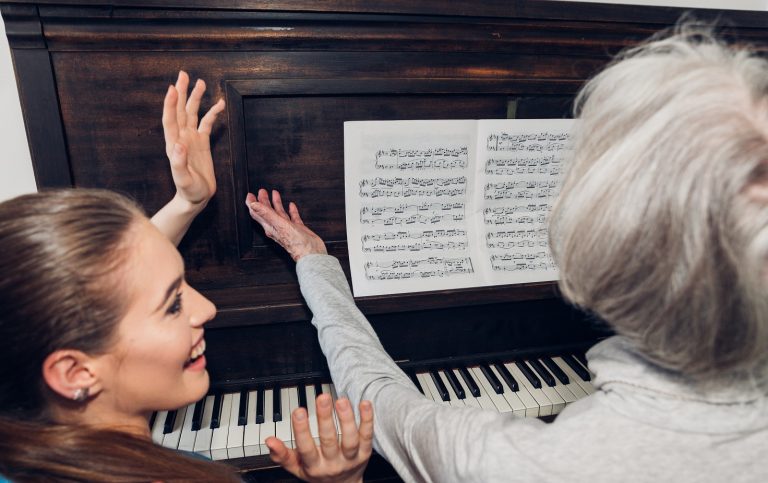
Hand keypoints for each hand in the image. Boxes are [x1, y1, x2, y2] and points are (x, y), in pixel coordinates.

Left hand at [162, 70, 225, 208]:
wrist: (195, 198)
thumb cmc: (188, 191)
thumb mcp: (183, 179)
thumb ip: (179, 163)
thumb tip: (178, 144)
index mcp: (173, 144)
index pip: (170, 119)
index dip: (171, 104)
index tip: (173, 88)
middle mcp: (181, 138)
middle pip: (180, 110)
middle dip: (182, 92)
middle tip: (184, 75)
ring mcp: (191, 139)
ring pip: (192, 113)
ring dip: (195, 98)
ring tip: (201, 83)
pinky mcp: (202, 143)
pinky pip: (207, 124)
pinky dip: (212, 113)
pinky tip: (219, 104)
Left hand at [245, 189, 326, 260]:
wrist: (310, 253)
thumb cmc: (295, 243)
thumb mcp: (279, 225)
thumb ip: (266, 213)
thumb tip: (253, 205)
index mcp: (270, 226)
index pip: (257, 213)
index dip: (252, 204)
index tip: (249, 195)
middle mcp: (277, 227)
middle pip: (267, 212)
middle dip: (263, 201)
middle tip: (261, 191)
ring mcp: (287, 228)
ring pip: (279, 213)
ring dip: (276, 203)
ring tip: (275, 194)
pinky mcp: (297, 229)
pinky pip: (292, 217)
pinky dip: (291, 211)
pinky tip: (291, 206)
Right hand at [267, 395, 373, 482]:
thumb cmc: (317, 473)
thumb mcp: (297, 468)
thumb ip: (282, 455)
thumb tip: (269, 440)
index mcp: (314, 466)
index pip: (306, 449)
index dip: (302, 430)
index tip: (298, 411)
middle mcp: (333, 463)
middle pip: (330, 441)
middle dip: (325, 418)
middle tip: (322, 397)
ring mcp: (351, 458)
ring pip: (350, 439)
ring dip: (347, 419)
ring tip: (341, 400)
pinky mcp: (365, 453)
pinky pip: (367, 435)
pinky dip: (367, 419)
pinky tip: (365, 403)